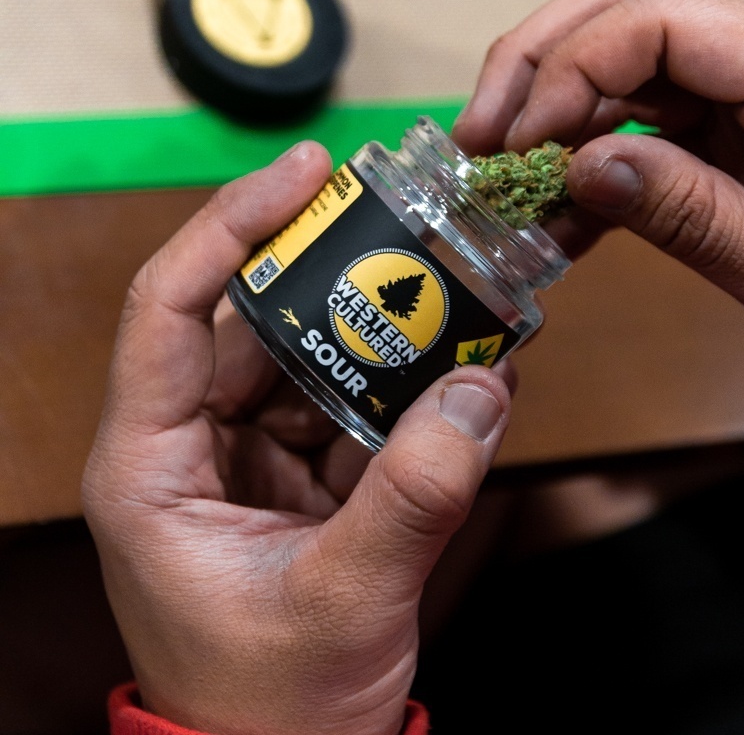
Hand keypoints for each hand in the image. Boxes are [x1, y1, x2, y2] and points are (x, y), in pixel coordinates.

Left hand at [82, 142, 511, 734]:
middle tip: (405, 225)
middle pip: (253, 319)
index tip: (301, 172)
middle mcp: (189, 443)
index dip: (230, 226)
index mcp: (151, 465)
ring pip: (308, 356)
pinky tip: (453, 368)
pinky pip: (345, 403)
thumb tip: (482, 393)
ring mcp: (245, 453)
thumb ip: (416, 497)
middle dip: (331, 271)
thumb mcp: (344, 603)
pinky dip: (397, 385)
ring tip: (446, 291)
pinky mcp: (295, 470)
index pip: (169, 308)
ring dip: (377, 330)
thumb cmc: (273, 706)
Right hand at [453, 0, 743, 343]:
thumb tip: (584, 167)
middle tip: (476, 138)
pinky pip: (638, 117)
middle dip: (537, 66)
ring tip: (506, 187)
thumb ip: (695, 217)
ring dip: (551, 119)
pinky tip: (557, 214)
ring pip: (622, 59)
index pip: (662, 17)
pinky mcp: (728, 123)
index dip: (570, 69)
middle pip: (631, 6)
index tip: (512, 146)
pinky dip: (586, 161)